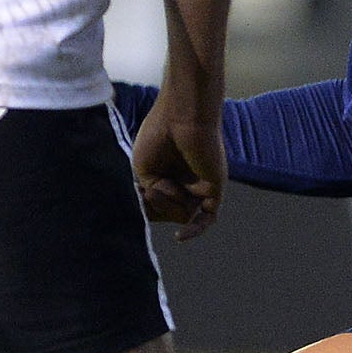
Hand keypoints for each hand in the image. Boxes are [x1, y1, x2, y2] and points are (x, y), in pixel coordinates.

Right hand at [133, 79, 226, 239]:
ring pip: (181, 215)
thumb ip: (155, 197)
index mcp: (168, 175)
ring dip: (166, 205)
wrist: (182, 115)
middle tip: (149, 187)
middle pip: (168, 213)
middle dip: (154, 205)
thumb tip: (168, 216)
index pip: (156, 205)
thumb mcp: (145, 171)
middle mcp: (185, 182)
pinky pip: (207, 218)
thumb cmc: (160, 135)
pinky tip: (179, 236)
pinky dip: (194, 230)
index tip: (137, 191)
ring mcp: (200, 186)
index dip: (144, 205)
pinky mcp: (214, 188)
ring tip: (158, 185)